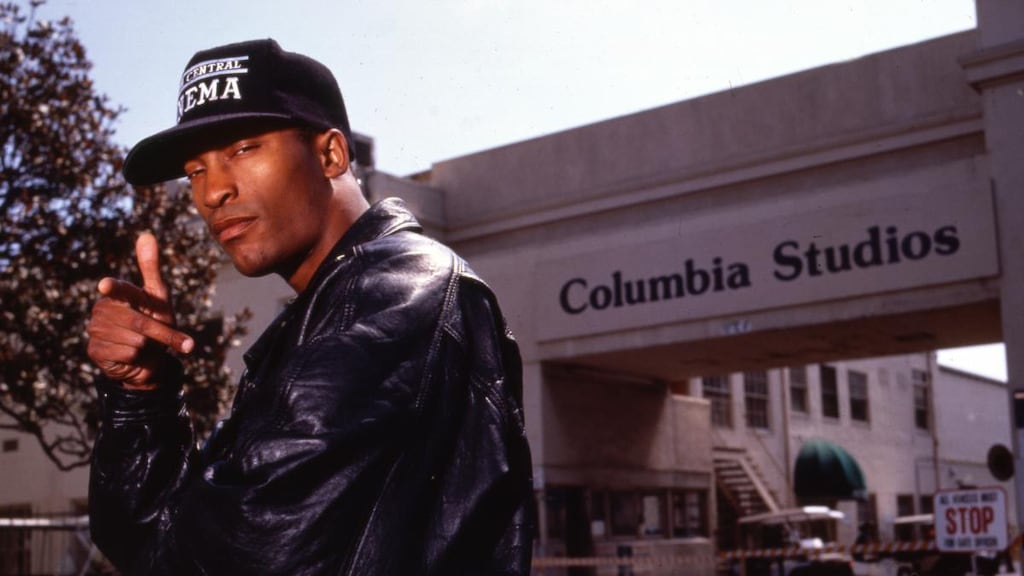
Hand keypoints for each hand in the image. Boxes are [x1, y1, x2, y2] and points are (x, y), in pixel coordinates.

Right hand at [86, 233, 193, 388]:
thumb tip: (146, 234)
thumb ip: (151, 268)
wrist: (148, 358)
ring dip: (148, 346)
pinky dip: (137, 357)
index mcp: (116, 295)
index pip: (120, 290)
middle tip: (165, 336)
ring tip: (143, 345)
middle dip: (161, 333)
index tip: (106, 286)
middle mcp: (101, 310)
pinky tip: (132, 355)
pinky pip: (127, 354)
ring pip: (135, 340)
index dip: (115, 288)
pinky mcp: (95, 351)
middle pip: (140, 323)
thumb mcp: (158, 296)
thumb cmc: (155, 321)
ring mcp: (95, 330)